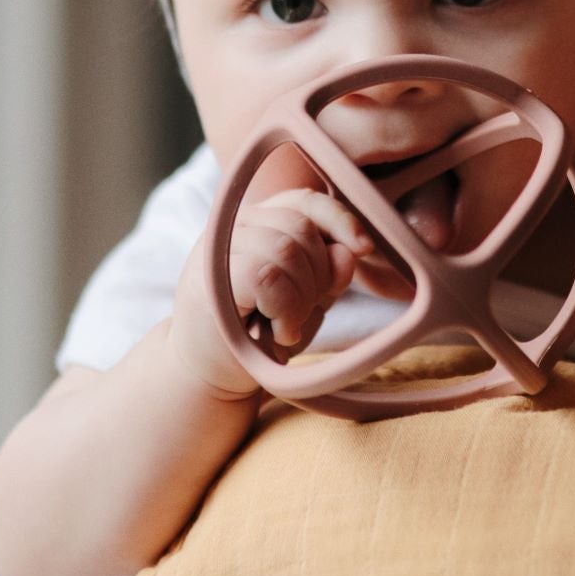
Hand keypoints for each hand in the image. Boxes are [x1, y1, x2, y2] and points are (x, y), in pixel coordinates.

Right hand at [168, 189, 374, 397]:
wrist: (213, 374)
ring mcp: (218, 248)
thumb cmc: (260, 334)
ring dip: (301, 298)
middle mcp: (235, 225)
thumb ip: (329, 273)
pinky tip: (278, 331)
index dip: (339, 219)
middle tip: (302, 311)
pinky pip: (267, 276)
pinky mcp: (210, 277)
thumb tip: (351, 250)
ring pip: (286, 250)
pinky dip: (285, 309)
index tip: (364, 248)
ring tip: (287, 324)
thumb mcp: (307, 299)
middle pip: (301, 227)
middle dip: (318, 275)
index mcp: (259, 221)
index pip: (304, 201)